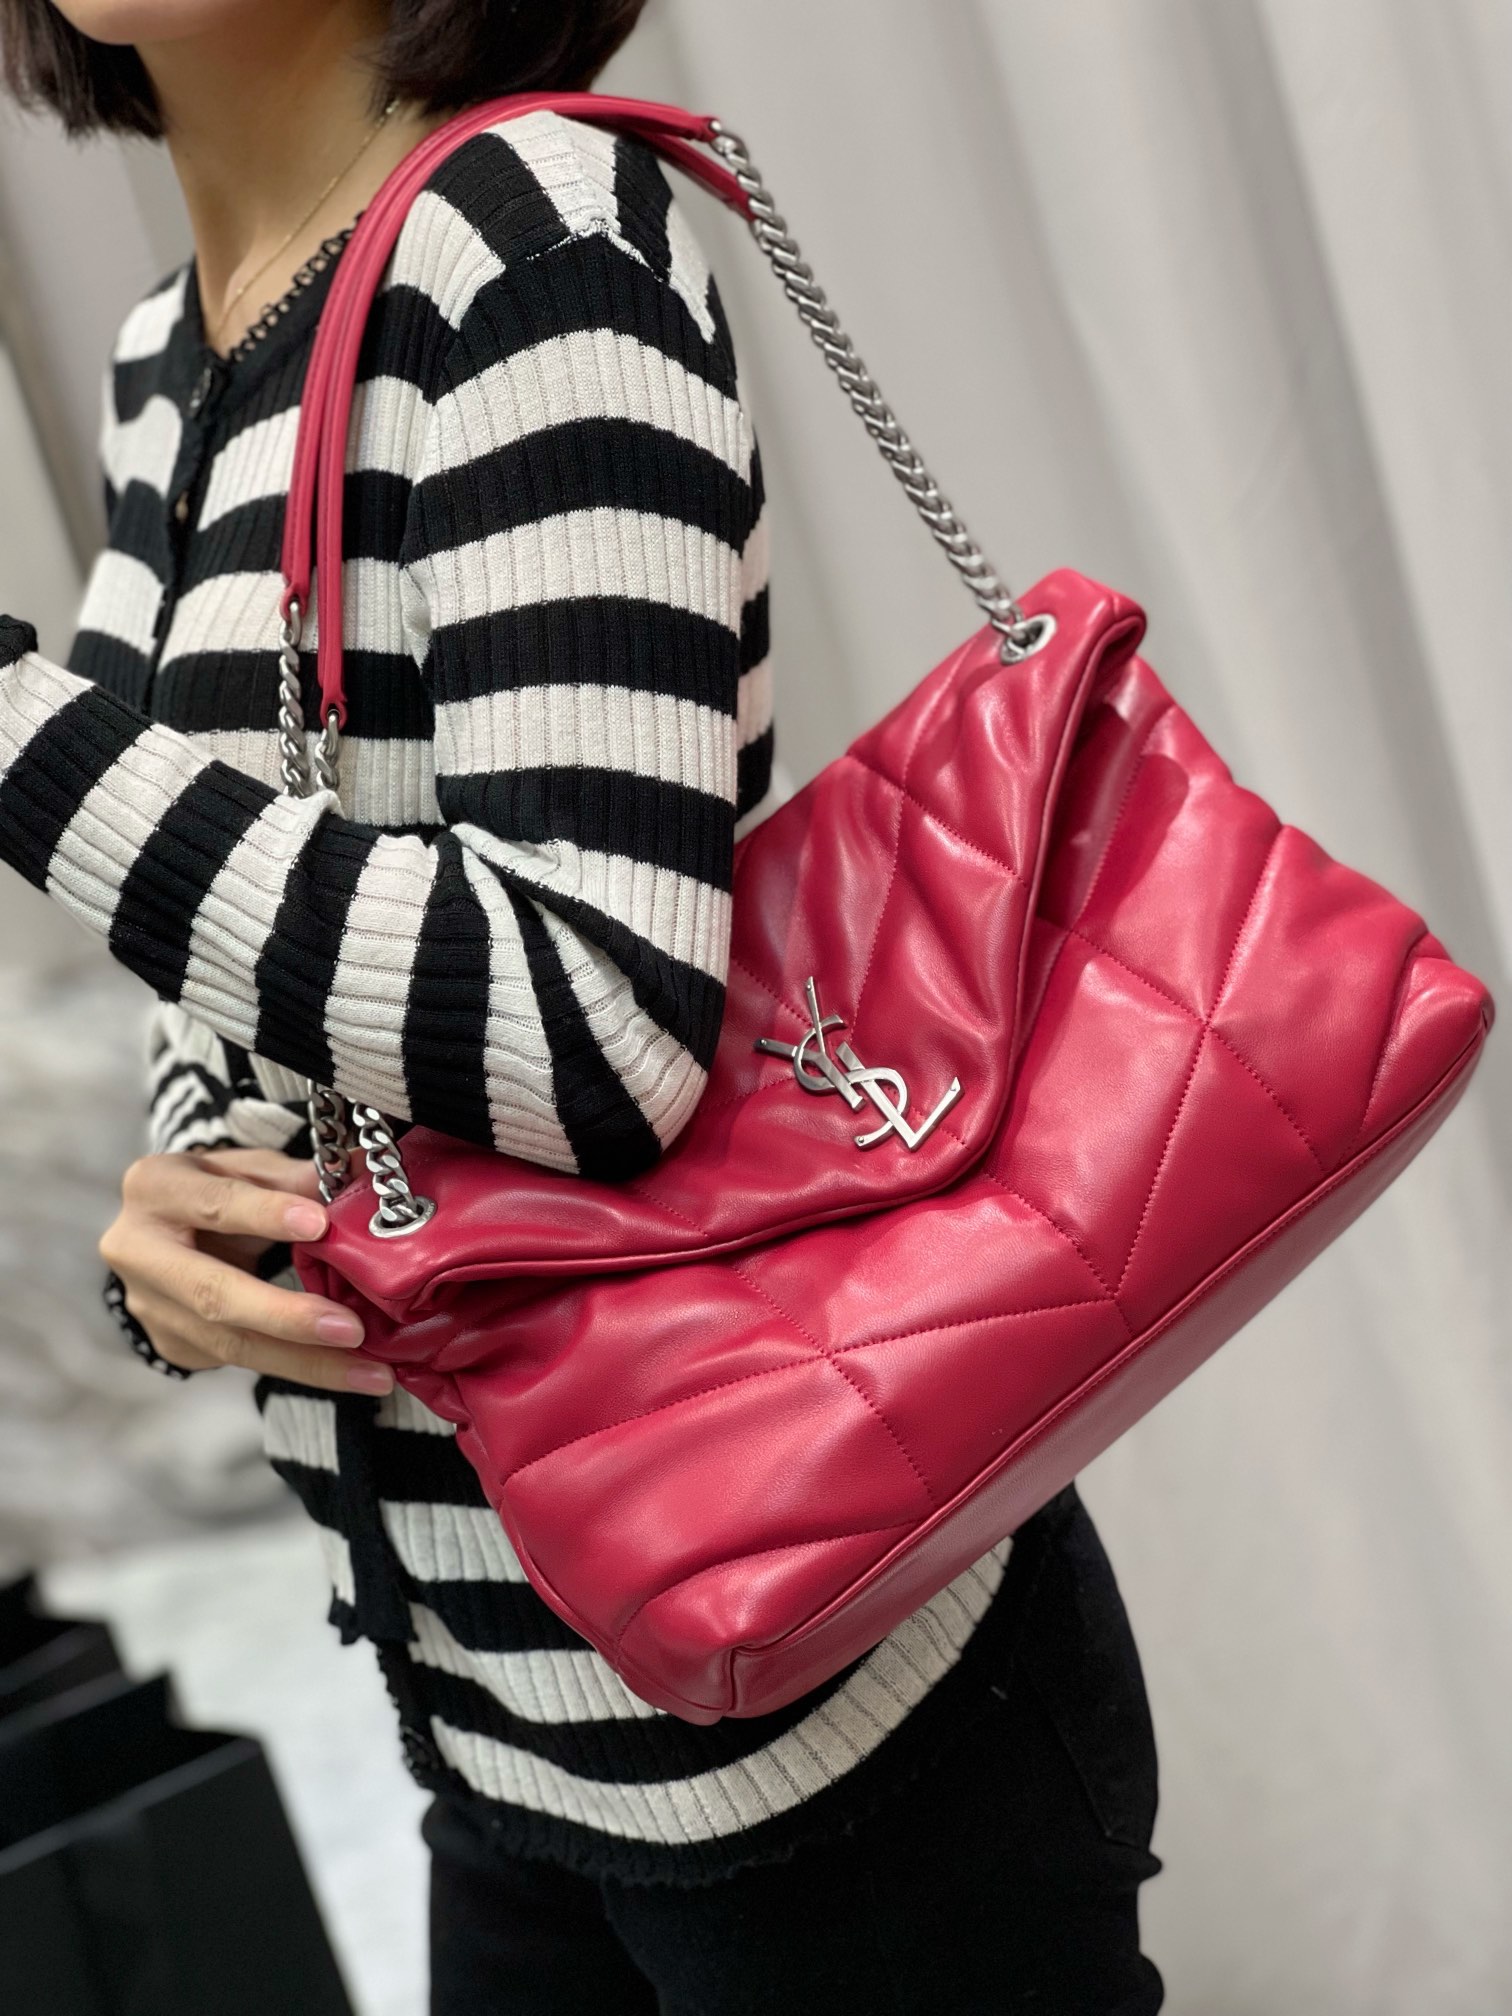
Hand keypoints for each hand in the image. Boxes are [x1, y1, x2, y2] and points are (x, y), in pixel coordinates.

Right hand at [99, 1148, 391, 1394]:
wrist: (164, 1230)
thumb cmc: (216, 1189)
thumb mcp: (249, 1169)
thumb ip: (297, 1178)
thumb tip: (359, 1178)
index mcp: (156, 1188)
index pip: (213, 1204)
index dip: (264, 1215)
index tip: (319, 1225)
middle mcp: (138, 1251)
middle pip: (213, 1294)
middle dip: (286, 1317)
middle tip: (351, 1330)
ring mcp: (149, 1306)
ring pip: (231, 1343)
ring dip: (308, 1363)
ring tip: (371, 1372)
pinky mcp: (171, 1344)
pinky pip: (240, 1360)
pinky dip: (299, 1367)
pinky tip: (348, 1372)